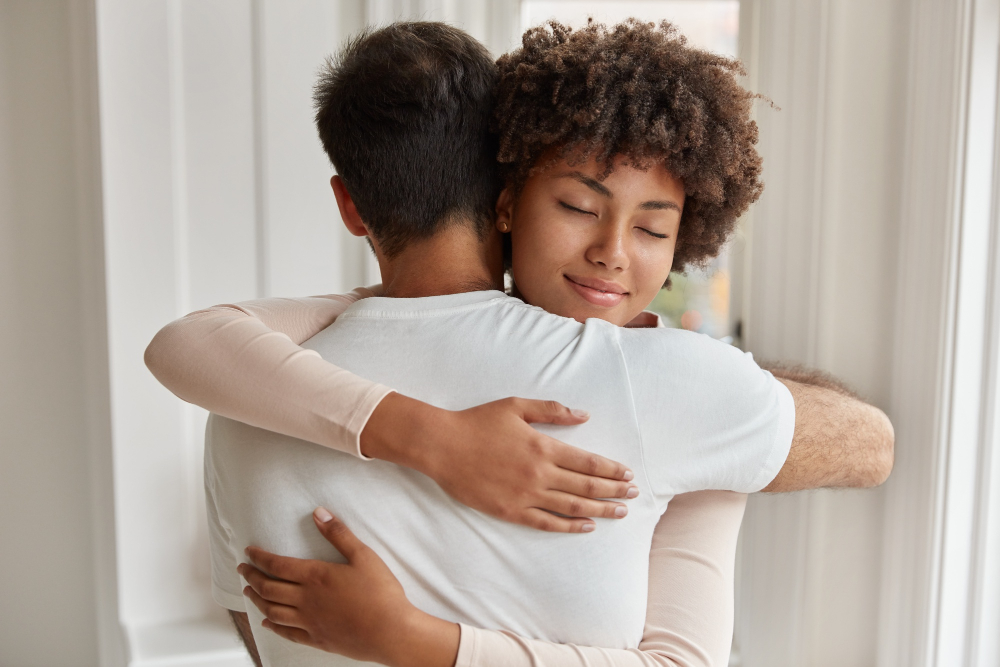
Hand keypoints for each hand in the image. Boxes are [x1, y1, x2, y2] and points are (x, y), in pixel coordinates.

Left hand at [239, 508, 458, 666]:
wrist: (390, 631)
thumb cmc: (380, 592)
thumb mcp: (363, 556)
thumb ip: (339, 534)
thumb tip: (319, 513)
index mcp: (315, 576)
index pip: (277, 565)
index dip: (260, 557)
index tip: (249, 552)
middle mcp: (306, 600)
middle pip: (269, 588)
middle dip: (252, 577)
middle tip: (242, 569)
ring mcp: (309, 622)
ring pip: (272, 611)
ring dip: (257, 600)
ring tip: (248, 592)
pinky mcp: (317, 639)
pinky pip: (287, 632)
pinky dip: (272, 626)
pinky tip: (267, 622)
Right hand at [361, 394, 639, 532]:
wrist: (442, 446)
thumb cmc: (478, 422)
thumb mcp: (516, 406)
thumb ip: (552, 410)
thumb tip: (583, 416)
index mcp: (543, 447)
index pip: (588, 462)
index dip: (611, 469)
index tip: (628, 474)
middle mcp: (539, 474)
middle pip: (586, 486)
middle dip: (613, 491)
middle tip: (633, 494)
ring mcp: (526, 495)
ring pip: (572, 506)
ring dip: (599, 510)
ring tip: (619, 512)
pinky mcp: (511, 511)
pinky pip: (547, 522)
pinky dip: (569, 526)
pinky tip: (586, 526)